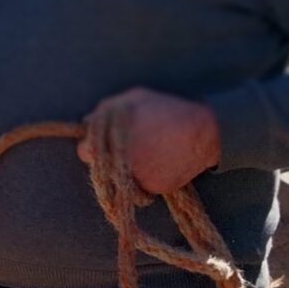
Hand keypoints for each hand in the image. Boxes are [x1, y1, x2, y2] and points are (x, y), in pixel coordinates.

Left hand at [79, 88, 220, 196]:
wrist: (203, 131)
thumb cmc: (166, 110)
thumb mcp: (133, 99)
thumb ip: (106, 109)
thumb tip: (87, 122)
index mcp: (108, 140)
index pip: (85, 151)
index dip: (93, 147)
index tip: (102, 145)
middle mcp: (118, 162)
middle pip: (101, 170)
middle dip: (108, 162)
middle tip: (126, 151)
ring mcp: (135, 177)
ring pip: (122, 180)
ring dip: (129, 172)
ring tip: (150, 154)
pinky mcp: (153, 189)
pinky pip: (142, 187)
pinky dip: (148, 178)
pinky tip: (162, 162)